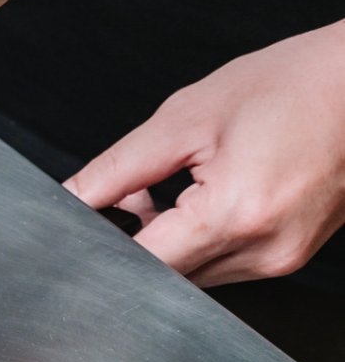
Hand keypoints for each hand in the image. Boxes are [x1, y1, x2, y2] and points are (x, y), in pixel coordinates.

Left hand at [64, 20, 344, 286]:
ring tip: (163, 183)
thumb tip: (71, 197)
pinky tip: (194, 194)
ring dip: (163, 239)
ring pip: (193, 272)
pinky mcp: (290, 253)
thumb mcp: (185, 118)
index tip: (80, 225)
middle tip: (125, 192)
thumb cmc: (290, 87)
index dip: (102, 246)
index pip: (142, 264)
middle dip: (132, 238)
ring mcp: (282, 257)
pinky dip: (195, 236)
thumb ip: (117, 169)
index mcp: (235, 215)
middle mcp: (264, 250)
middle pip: (166, 274)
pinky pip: (223, 260)